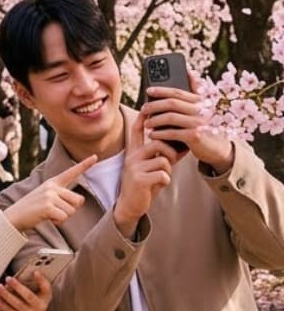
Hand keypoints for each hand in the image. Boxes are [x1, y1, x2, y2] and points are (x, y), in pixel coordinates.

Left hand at [0, 273, 50, 310]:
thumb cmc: (36, 304)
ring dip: (6, 295)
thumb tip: (26, 272)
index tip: (35, 272)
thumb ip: (37, 284)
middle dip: (18, 287)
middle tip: (8, 278)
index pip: (46, 289)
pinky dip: (1, 303)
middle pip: (29, 296)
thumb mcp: (41, 295)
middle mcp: (38, 307)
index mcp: (44, 298)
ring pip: (17, 304)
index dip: (42, 280)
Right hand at [3, 154, 96, 230]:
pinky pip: (64, 217)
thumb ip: (62, 196)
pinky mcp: (47, 206)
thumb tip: (78, 202)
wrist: (14, 216)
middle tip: (56, 210)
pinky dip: (58, 221)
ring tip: (49, 214)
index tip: (95, 156)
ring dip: (63, 217)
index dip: (85, 165)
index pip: (71, 172)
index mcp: (53, 182)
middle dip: (71, 209)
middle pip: (79, 200)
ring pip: (72, 211)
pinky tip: (47, 218)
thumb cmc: (33, 208)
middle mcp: (52, 187)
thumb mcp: (46, 196)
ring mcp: (49, 195)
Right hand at [114, 111, 180, 236]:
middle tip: (172, 160)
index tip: (148, 106)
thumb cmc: (144, 184)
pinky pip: (162, 173)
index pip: (138, 129)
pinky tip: (160, 184)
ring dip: (168, 168)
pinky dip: (166, 179)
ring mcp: (134, 167)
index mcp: (134, 151)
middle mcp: (132, 156)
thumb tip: (181, 145)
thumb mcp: (151, 167)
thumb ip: (162, 155)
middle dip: (171, 151)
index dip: (144, 117)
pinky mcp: (139, 179)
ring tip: (163, 175)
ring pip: (162, 158)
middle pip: (158, 141)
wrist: (130, 205)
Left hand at [143, 71, 233, 172]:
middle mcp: (200, 110)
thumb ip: (196, 90)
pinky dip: (159, 133)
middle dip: (154, 105)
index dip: (161, 89)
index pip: (177, 92)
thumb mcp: (202, 107)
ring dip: (154, 120)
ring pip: (170, 117)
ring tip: (146, 123)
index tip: (148, 90)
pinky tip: (152, 134)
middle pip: (171, 103)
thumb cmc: (204, 125)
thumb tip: (189, 71)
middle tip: (143, 109)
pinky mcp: (195, 136)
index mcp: (200, 101)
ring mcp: (198, 123)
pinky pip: (172, 132)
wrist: (217, 149)